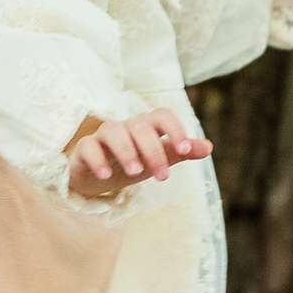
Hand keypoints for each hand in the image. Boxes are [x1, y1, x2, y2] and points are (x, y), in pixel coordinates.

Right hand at [67, 109, 211, 198]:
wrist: (97, 176)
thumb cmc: (131, 163)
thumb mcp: (158, 160)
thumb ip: (180, 152)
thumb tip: (208, 147)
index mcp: (147, 127)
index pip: (163, 116)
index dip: (176, 129)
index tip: (186, 150)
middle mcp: (126, 127)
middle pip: (140, 127)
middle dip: (154, 151)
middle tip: (163, 177)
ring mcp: (103, 136)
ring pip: (114, 132)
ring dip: (127, 151)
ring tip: (135, 173)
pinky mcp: (84, 149)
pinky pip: (89, 147)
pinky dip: (98, 160)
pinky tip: (106, 176)